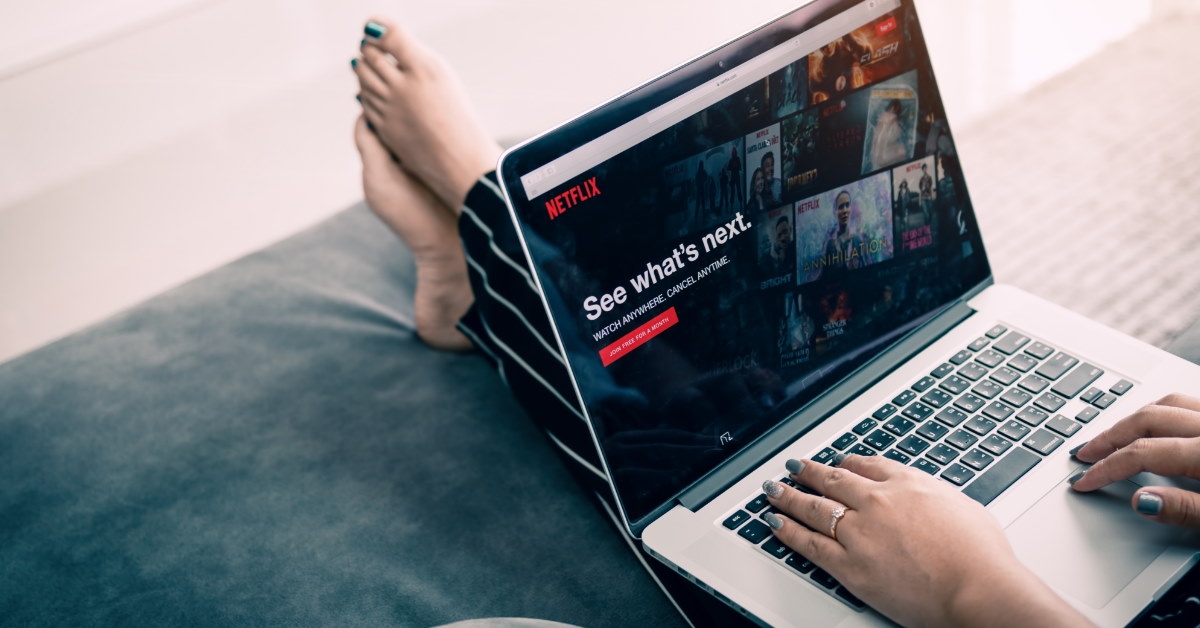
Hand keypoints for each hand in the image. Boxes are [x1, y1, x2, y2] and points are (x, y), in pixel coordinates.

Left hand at [762, 455, 1084, 626]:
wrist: (977, 588)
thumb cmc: (981, 557)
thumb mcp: (963, 506)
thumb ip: (936, 498)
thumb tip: (929, 500)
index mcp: (907, 484)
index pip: (866, 465)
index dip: (845, 463)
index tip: (837, 463)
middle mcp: (878, 502)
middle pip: (833, 480)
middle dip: (809, 472)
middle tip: (794, 467)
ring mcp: (860, 532)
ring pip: (814, 507)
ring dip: (788, 496)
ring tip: (773, 490)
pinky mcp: (850, 565)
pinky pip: (810, 544)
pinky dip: (788, 531)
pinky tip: (775, 524)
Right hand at [1070, 393, 1199, 528]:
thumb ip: (1186, 510)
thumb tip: (1142, 502)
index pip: (1141, 454)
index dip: (1107, 469)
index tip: (1085, 481)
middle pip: (1146, 419)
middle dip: (1109, 437)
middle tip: (1086, 454)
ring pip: (1167, 404)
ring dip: (1133, 419)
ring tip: (1114, 435)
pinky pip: (1186, 404)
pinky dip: (1162, 411)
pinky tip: (1157, 426)